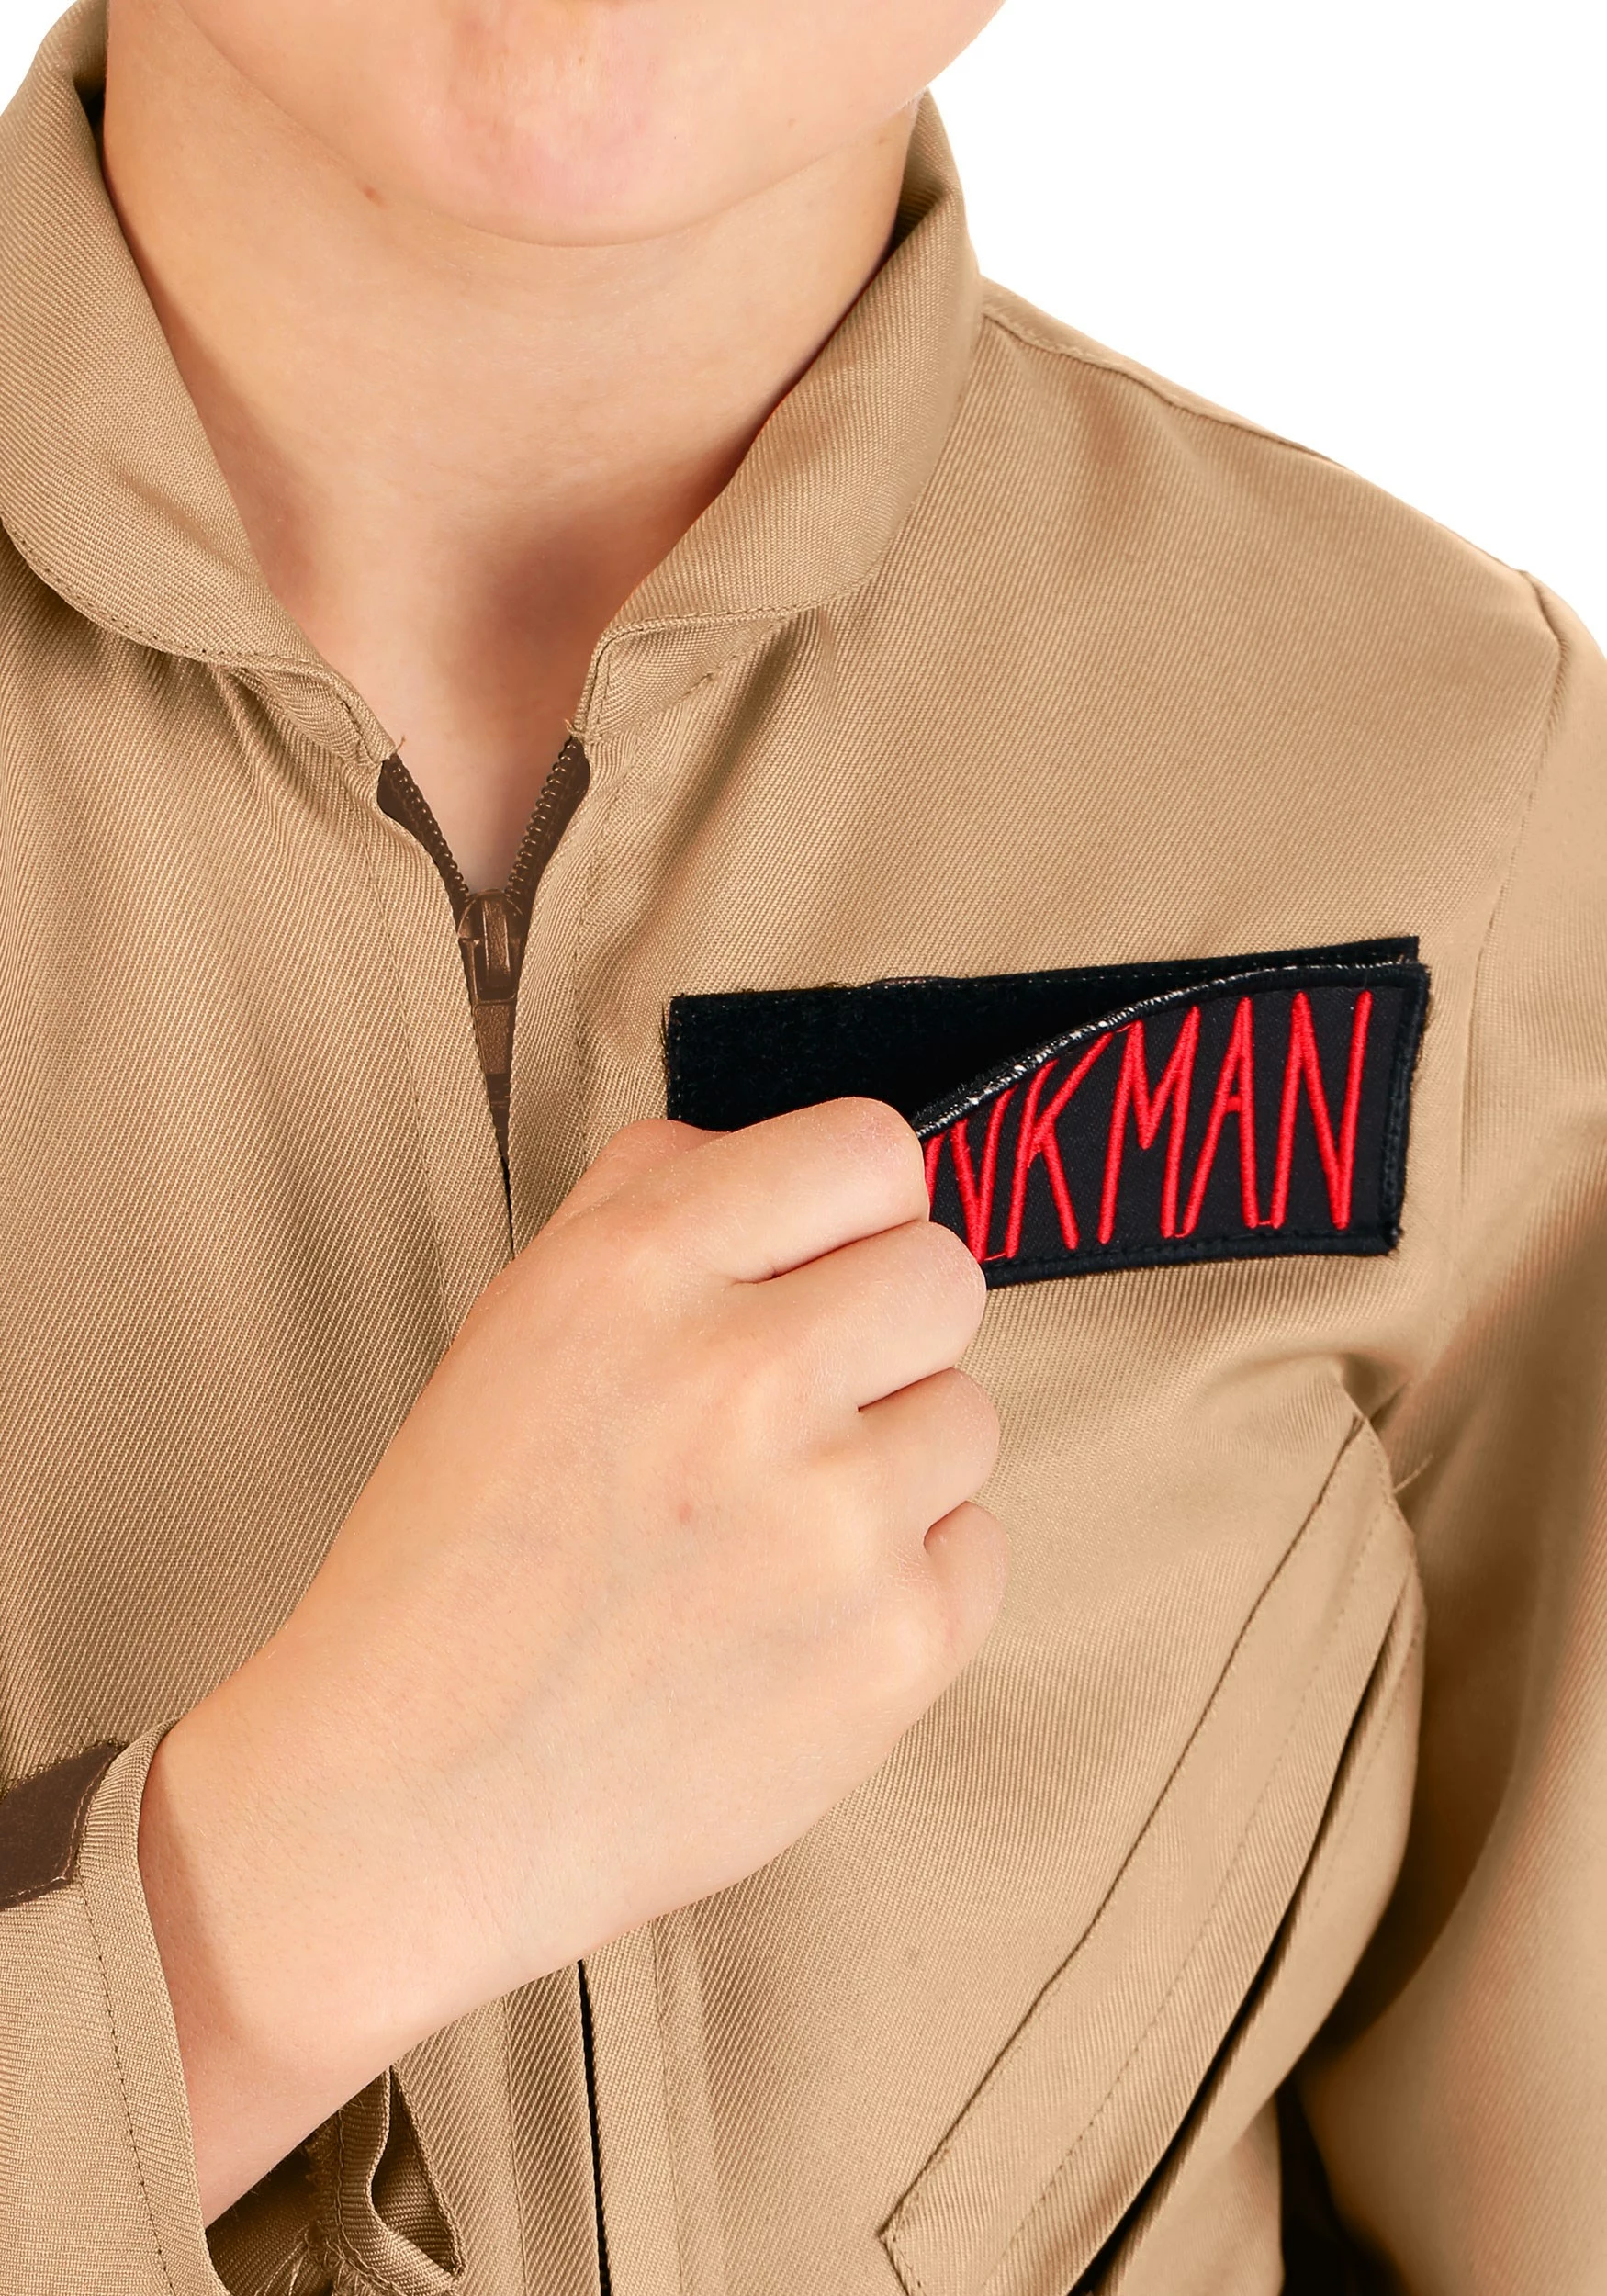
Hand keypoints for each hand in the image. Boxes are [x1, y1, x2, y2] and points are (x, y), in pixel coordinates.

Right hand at [139, 1100, 1005, 2217]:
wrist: (413, 1802)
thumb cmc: (455, 1566)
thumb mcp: (512, 1331)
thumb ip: (643, 1206)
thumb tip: (758, 1159)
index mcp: (640, 1272)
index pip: (868, 1150)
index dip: (854, 1211)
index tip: (831, 1263)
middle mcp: (748, 1374)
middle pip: (947, 1275)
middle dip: (887, 1333)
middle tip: (806, 1408)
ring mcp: (834, 1517)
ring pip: (967, 1416)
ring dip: (893, 1464)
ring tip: (772, 1535)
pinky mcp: (894, 1646)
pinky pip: (977, 1551)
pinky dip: (906, 1583)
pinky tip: (795, 1618)